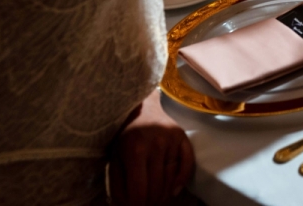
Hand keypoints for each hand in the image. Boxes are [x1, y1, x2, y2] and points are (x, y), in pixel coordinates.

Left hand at [109, 90, 194, 205]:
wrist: (141, 106)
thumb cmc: (124, 134)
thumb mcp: (115, 157)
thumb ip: (118, 183)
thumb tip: (124, 205)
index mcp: (135, 150)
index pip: (139, 190)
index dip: (136, 205)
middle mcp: (156, 144)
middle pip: (157, 187)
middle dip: (150, 202)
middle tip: (146, 204)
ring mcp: (172, 140)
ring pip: (171, 178)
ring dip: (164, 195)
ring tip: (156, 200)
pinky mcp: (183, 136)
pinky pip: (188, 163)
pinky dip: (182, 180)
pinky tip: (174, 191)